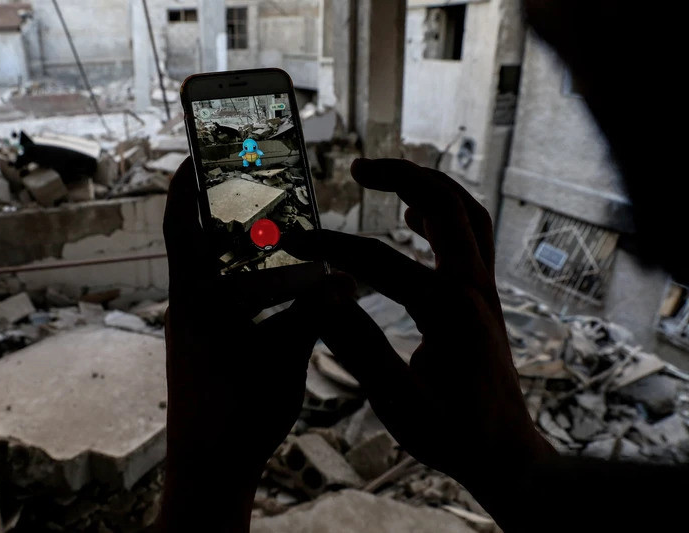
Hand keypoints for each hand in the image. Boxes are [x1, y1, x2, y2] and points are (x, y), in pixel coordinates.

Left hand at [154, 158, 336, 531]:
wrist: (210, 468)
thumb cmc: (237, 416)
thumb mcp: (282, 361)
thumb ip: (312, 316)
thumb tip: (347, 282)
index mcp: (196, 302)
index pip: (181, 229)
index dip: (186, 187)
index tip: (198, 155)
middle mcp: (190, 308)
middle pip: (202, 244)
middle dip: (226, 213)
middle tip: (260, 189)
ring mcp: (197, 329)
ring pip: (218, 274)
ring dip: (242, 251)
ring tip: (278, 234)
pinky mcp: (208, 347)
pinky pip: (229, 301)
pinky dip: (252, 285)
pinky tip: (282, 289)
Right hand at [284, 159, 555, 520]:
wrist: (506, 455)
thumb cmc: (454, 436)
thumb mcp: (398, 404)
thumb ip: (359, 349)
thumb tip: (320, 298)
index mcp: (446, 310)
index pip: (378, 260)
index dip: (330, 247)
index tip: (291, 240)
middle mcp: (471, 288)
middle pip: (443, 206)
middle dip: (400, 177)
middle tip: (358, 167)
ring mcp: (484, 290)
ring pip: (466, 213)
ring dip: (429, 187)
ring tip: (387, 177)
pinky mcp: (485, 298)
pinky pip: (471, 237)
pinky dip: (444, 214)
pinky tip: (415, 217)